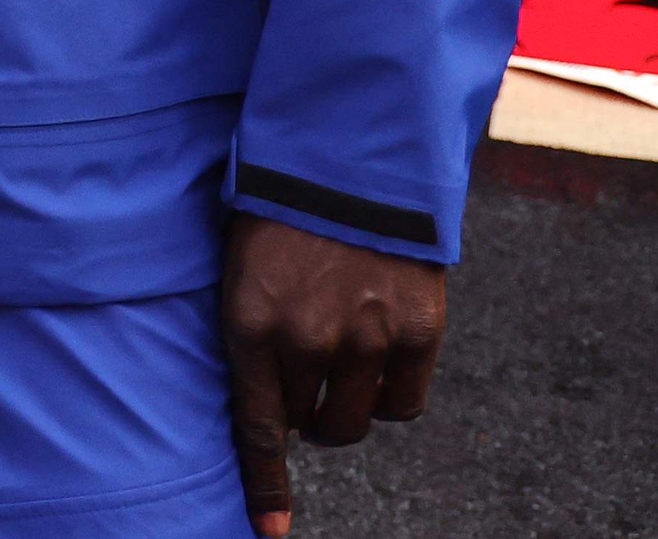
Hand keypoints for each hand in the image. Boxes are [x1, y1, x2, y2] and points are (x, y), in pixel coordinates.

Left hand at [221, 210, 443, 535]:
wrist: (350, 155)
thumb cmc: (281, 207)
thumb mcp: (240, 263)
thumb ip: (250, 329)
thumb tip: (262, 393)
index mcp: (249, 321)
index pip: (257, 426)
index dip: (265, 485)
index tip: (268, 531)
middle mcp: (306, 339)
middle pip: (309, 426)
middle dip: (303, 417)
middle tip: (304, 387)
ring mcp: (366, 339)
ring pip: (355, 421)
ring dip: (343, 410)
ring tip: (340, 371)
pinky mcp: (418, 331)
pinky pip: (403, 403)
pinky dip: (389, 396)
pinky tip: (379, 366)